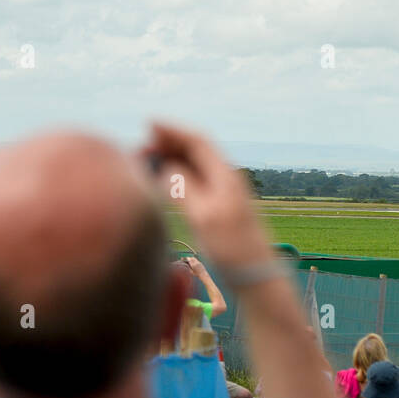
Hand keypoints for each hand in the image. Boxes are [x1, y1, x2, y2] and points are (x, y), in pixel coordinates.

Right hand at [140, 123, 271, 274]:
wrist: (257, 274)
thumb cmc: (231, 247)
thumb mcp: (203, 216)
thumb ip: (184, 187)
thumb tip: (167, 166)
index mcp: (225, 174)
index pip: (198, 140)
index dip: (173, 129)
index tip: (148, 124)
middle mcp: (226, 176)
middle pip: (197, 148)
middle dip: (169, 142)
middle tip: (141, 147)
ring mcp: (225, 190)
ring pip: (197, 163)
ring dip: (173, 156)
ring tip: (147, 160)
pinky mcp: (222, 205)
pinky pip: (198, 178)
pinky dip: (179, 172)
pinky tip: (165, 180)